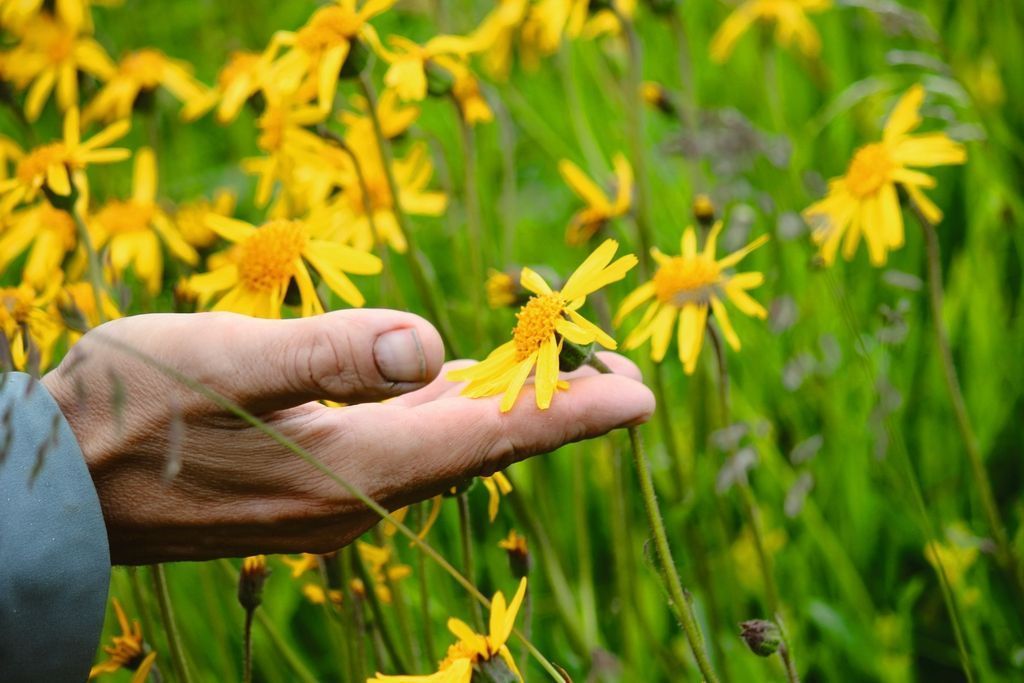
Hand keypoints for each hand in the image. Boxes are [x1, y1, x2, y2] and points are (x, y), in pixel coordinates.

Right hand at [42, 310, 653, 563]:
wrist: (63, 493)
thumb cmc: (132, 414)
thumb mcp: (225, 362)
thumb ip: (330, 354)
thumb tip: (429, 342)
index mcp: (360, 463)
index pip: (493, 435)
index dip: (572, 413)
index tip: (640, 395)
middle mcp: (364, 493)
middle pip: (482, 442)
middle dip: (552, 407)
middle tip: (616, 373)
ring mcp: (339, 498)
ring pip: (445, 445)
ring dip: (502, 409)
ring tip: (555, 375)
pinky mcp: (312, 488)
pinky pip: (403, 448)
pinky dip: (443, 415)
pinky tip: (454, 390)